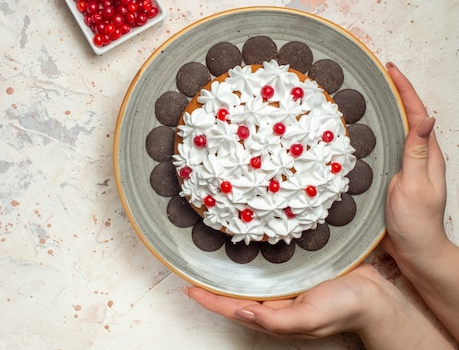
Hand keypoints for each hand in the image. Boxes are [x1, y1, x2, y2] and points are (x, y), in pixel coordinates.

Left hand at [184, 263, 383, 339]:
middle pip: (236, 293)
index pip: (232, 308)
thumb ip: (276, 320)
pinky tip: (246, 246)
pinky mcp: (296, 271)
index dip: (209, 299)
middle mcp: (276, 301)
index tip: (188, 287)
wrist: (377, 296)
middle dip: (214, 283)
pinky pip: (268, 266)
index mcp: (275, 315)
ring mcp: (286, 285)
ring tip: (211, 256)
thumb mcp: (309, 318)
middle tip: (193, 266)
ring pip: (249, 278)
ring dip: (230, 270)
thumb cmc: (345, 308)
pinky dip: (253, 259)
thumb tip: (242, 314)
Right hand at [382, 62, 447, 268]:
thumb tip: (426, 119)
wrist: (415, 252)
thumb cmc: (416, 223)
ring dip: (384, 111)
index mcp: (427, 156)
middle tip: (375, 75)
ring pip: (395, 131)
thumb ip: (418, 154)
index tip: (390, 70)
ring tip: (366, 95)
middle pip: (407, 116)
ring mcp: (406, 167)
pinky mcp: (394, 176)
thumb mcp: (415, 186)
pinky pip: (386, 147)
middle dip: (394, 93)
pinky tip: (361, 131)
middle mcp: (418, 157)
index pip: (417, 114)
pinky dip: (376, 132)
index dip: (404, 89)